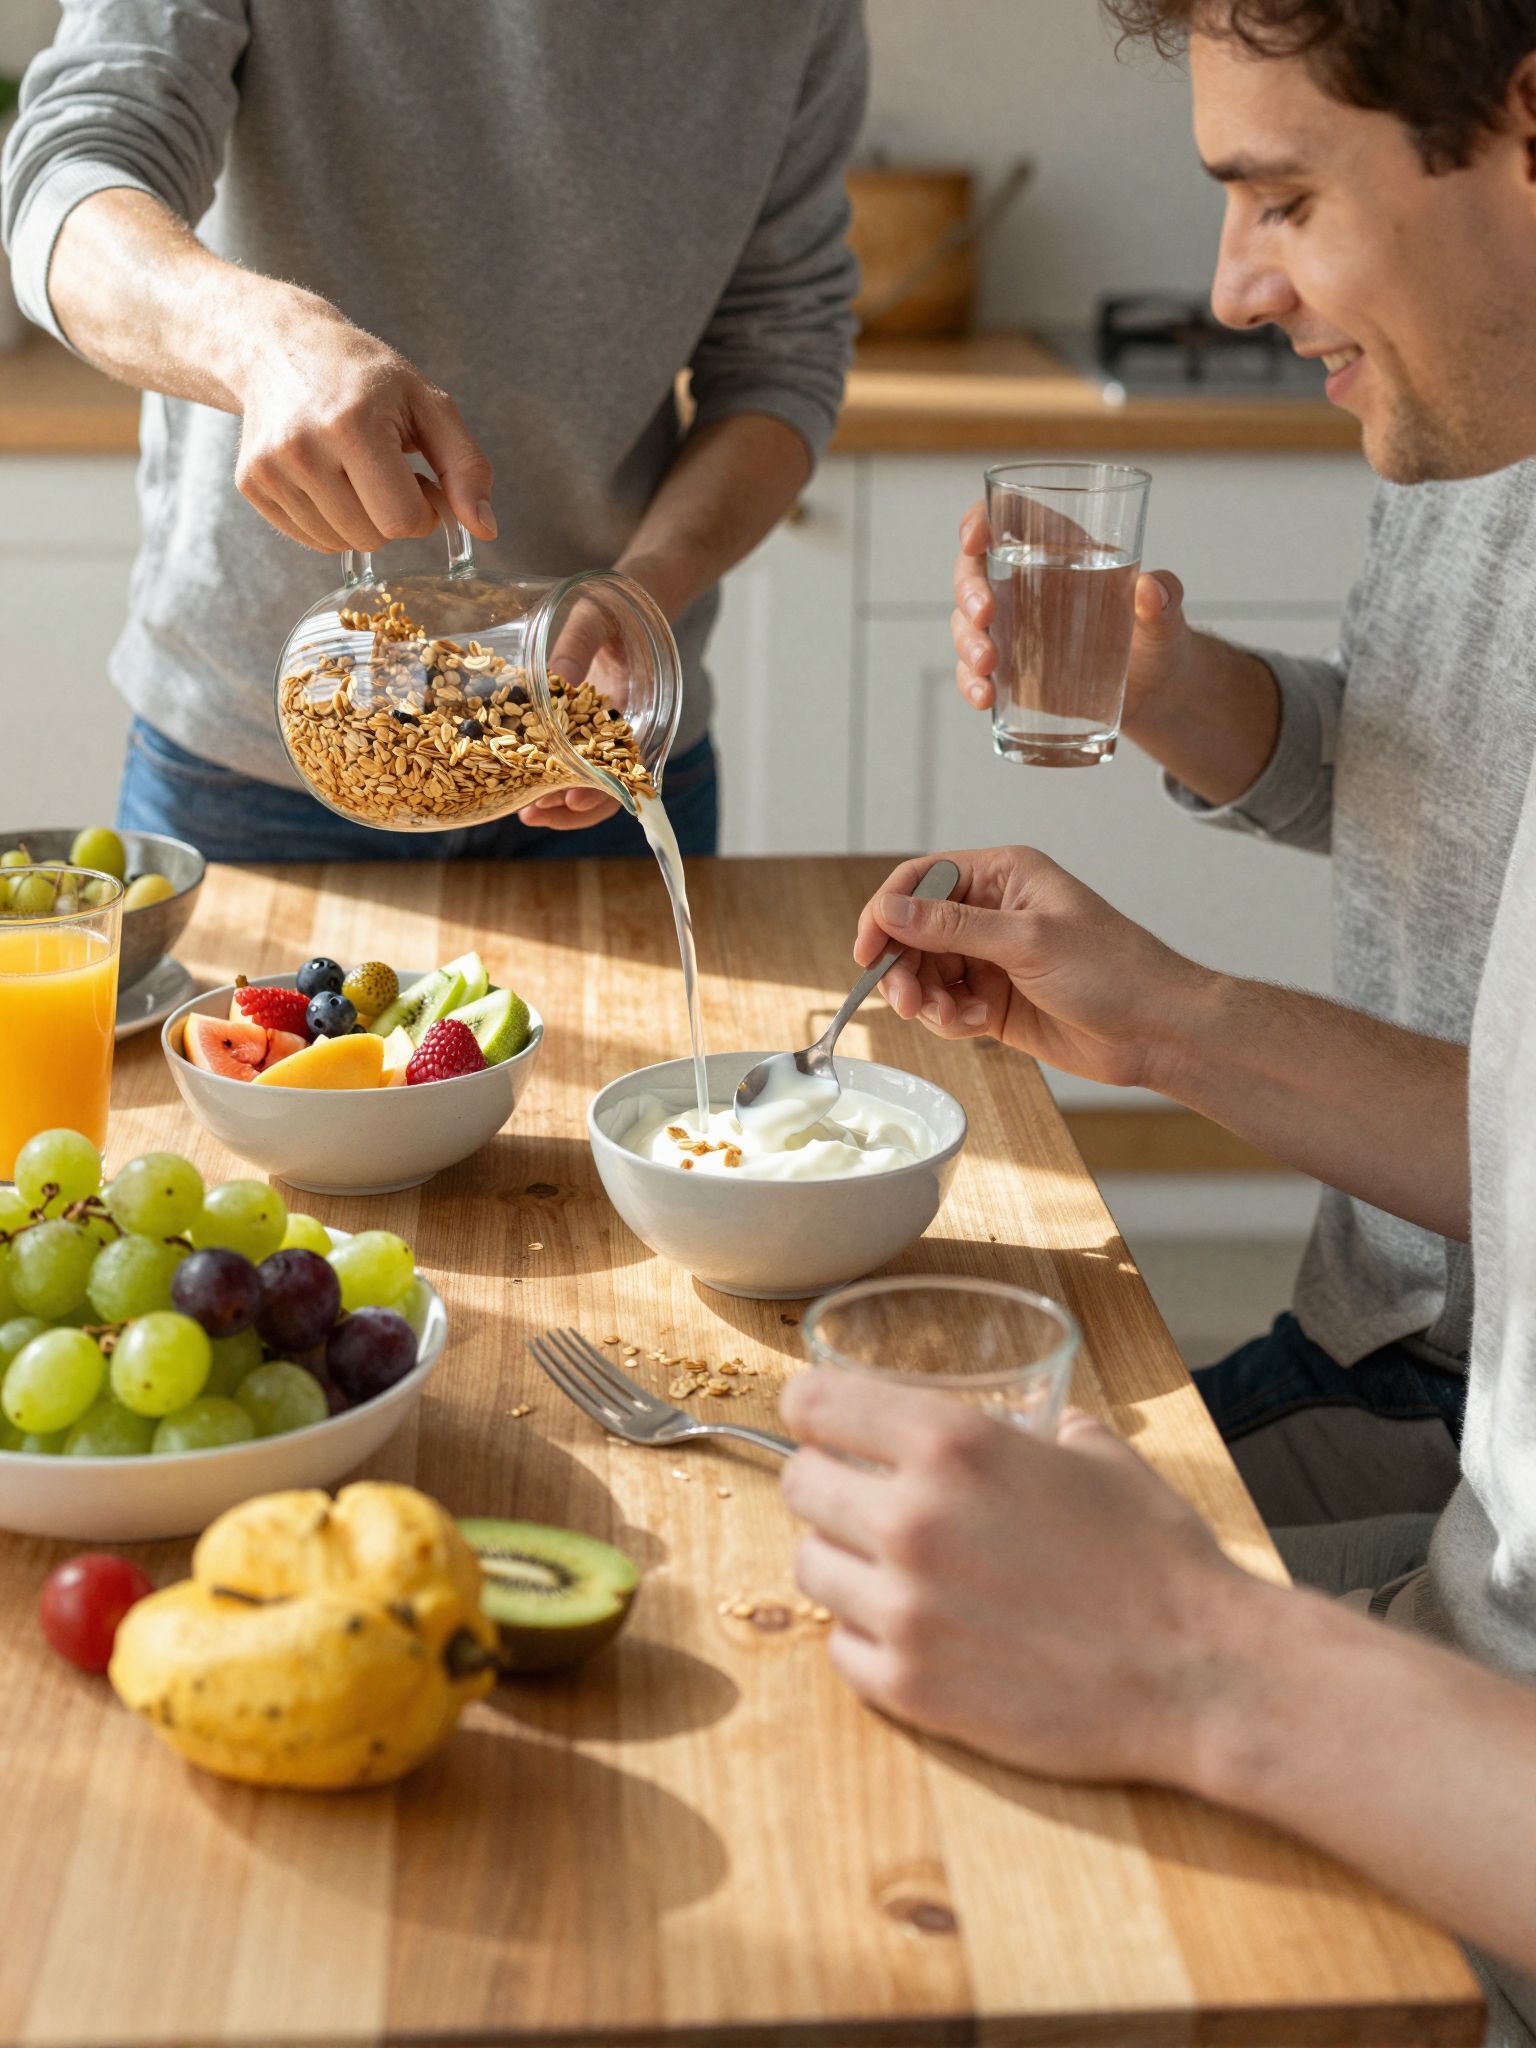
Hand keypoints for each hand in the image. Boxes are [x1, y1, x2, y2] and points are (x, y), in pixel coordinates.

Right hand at [233, 299, 495, 555]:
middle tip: (384, 469)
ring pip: (340, 545)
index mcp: (351, 425)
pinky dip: (329, 521)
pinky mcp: (251, 485)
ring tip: (354, 470)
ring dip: (360, 520)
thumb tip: (486, 529)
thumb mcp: (429, 405)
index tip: (418, 479)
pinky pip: (310, 540)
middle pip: (372, 539)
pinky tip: (327, 478)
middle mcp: (302, 449)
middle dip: (390, 515)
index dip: (423, 510)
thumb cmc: (366, 376)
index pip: (403, 520)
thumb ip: (466, 467)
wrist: (280, 346)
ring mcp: (270, 469)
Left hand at [518, 554, 684, 831]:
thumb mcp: (597, 617)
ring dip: (555, 801)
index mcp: (639, 715)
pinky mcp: (578, 726)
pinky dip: (547, 776)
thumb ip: (579, 643)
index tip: (573, 801)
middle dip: (568, 808)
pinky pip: (567, 761)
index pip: (626, 769)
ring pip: (584, 783)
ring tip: (522, 811)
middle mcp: (622, 732)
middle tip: (531, 814)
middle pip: (604, 789)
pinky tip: (520, 783)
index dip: (602, 793)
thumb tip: (555, 676)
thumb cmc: (619, 605)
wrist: (630, 596)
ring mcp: (599, 732)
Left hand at [779, 1369, 1249, 1782]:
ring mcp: (905, 1608)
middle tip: (860, 1503)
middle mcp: (913, 1518)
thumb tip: (1046, 1423)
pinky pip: (840, 1649)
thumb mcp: (1103, 1461)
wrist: (1201, 1673)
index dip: (813, 1411)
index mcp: (954, 1443)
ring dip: (844, 1564)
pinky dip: (866, 1639)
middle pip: (798, 1485)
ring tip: (893, 1573)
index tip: (819, 1422)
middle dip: (825, 1487)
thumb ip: (1052, 1430)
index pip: (815, 1406)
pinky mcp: (910, 1687)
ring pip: (810, 1567)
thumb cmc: (1159, 1561)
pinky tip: (915, 1634)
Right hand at [853, 847, 1208, 1089]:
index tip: (868, 951)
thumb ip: (952, 926)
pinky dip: (949, 1020)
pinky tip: (977, 1026)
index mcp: (1004, 876)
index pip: (922, 880)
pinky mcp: (995, 1002)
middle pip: (914, 932)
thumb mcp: (1027, 940)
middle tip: (907, 1002)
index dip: (887, 912)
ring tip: (951, 1019)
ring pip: (926, 974)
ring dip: (926, 999)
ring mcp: (992, 958)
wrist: (1157, 1030)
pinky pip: (947, 1006)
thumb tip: (890, 909)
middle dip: (904, 967)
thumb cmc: (1113, 970)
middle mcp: (993, 912)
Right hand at [951, 501, 1193, 721]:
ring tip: (988, 665)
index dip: (981, 520)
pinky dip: (971, 682)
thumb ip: (1166, 597)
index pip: (1008, 517)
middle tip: (986, 615)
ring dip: (967, 641)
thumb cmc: (1157, 638)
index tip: (975, 540)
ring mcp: (1012, 629)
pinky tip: (985, 697)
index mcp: (1061, 550)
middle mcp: (1027, 583)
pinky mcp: (1009, 670)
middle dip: (968, 590)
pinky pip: (974, 671)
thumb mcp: (1166, 616)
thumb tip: (1151, 589)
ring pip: (966, 621)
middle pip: (973, 570)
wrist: (1155, 693)